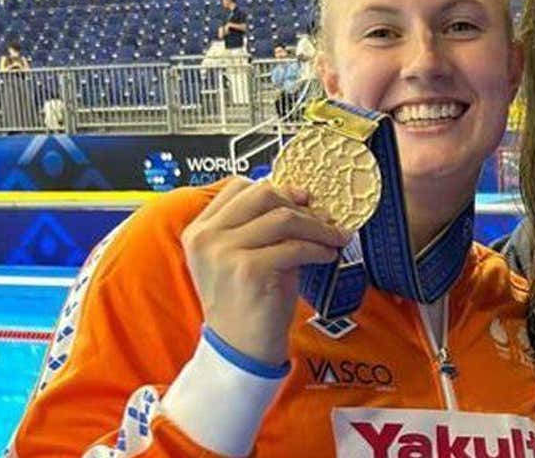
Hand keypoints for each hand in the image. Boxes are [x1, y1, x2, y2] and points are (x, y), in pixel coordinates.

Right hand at [181, 178, 345, 364]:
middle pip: (263, 194)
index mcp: (200, 229)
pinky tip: (328, 255)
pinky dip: (319, 248)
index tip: (302, 200)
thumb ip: (258, 225)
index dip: (277, 188)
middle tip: (323, 216)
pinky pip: (295, 246)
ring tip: (334, 237)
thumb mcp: (242, 255)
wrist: (240, 348)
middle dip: (300, 204)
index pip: (239, 186)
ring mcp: (224, 252)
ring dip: (318, 226)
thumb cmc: (247, 300)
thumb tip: (302, 196)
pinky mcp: (249, 269)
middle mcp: (207, 237)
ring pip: (284, 218)